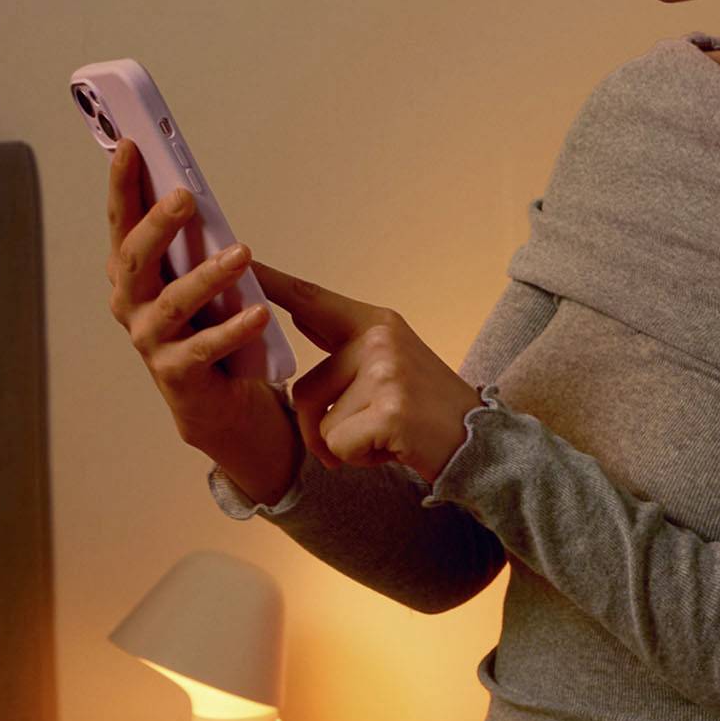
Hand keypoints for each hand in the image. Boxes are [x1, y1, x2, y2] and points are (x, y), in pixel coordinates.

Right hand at [107, 137, 289, 470]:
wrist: (220, 403)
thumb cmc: (209, 328)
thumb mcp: (201, 279)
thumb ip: (191, 244)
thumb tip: (194, 193)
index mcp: (134, 277)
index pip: (122, 224)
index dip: (123, 186)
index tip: (131, 146)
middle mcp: (132, 306)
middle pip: (135, 260)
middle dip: (157, 225)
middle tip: (187, 198)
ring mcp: (151, 342)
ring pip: (173, 302)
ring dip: (207, 275)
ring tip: (242, 253)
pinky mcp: (177, 375)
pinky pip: (205, 348)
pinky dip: (232, 330)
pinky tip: (258, 313)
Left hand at [244, 259, 484, 485]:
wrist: (479, 442)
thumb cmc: (428, 410)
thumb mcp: (391, 363)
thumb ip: (344, 344)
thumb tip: (299, 314)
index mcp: (377, 322)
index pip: (312, 300)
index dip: (272, 284)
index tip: (240, 261)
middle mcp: (379, 339)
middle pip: (303, 390)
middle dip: (320, 427)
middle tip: (366, 432)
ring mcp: (386, 372)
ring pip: (319, 424)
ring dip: (343, 445)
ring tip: (387, 436)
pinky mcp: (388, 409)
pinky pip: (337, 445)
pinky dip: (358, 459)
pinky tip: (393, 448)